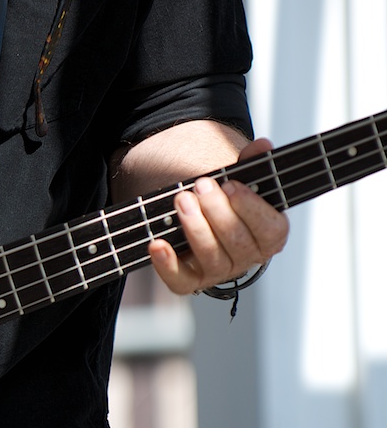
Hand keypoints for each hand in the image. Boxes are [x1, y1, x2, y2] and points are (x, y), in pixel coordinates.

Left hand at [148, 138, 289, 293]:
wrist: (194, 214)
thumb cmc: (222, 197)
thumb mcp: (237, 177)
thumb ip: (251, 163)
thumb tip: (261, 146)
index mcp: (269, 236)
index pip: (271, 230)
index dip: (251, 208)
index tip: (232, 185)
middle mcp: (247, 258)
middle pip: (238, 242)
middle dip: (218, 211)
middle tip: (201, 186)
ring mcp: (218, 272)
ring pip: (212, 258)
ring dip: (195, 228)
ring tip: (182, 200)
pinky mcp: (190, 281)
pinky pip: (180, 281)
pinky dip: (167, 264)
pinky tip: (157, 245)